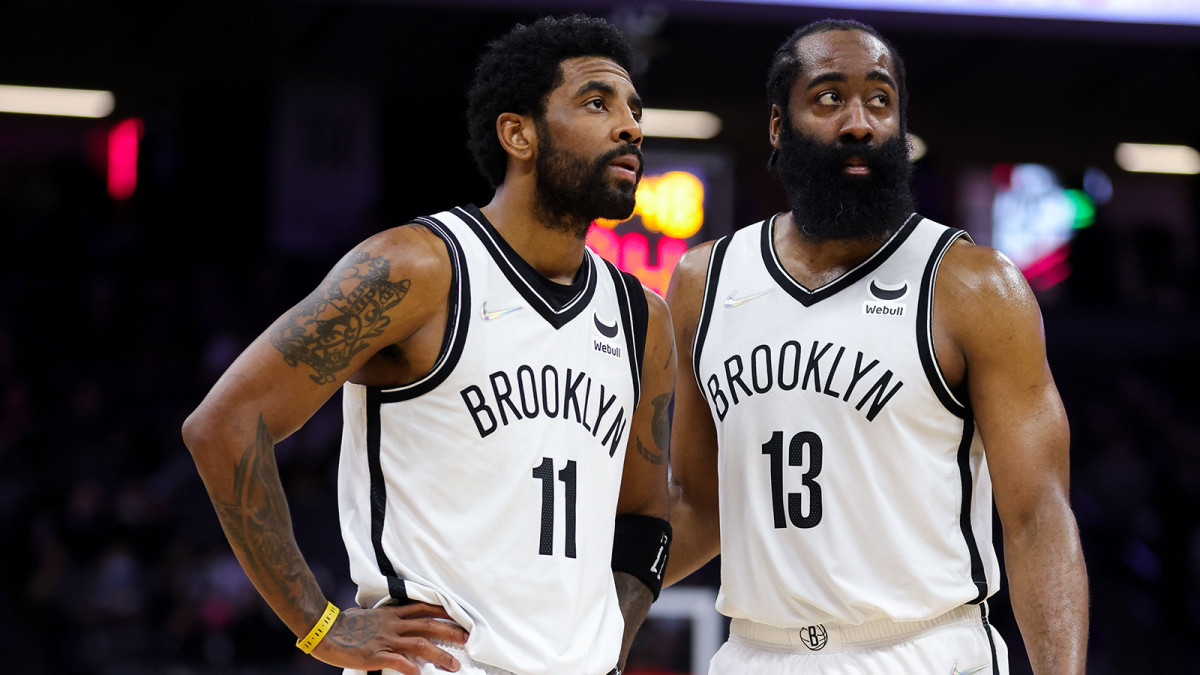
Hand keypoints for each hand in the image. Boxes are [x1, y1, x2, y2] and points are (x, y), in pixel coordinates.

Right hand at [310, 602, 469, 672]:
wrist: (325, 631)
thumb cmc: (344, 624)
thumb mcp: (369, 615)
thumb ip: (384, 617)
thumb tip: (391, 616)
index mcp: (392, 614)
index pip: (423, 607)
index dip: (444, 610)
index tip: (460, 615)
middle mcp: (393, 624)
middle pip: (429, 624)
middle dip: (451, 631)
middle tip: (467, 638)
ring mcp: (385, 639)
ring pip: (420, 644)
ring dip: (439, 654)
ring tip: (453, 664)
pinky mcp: (375, 655)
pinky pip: (397, 662)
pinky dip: (410, 668)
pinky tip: (420, 674)